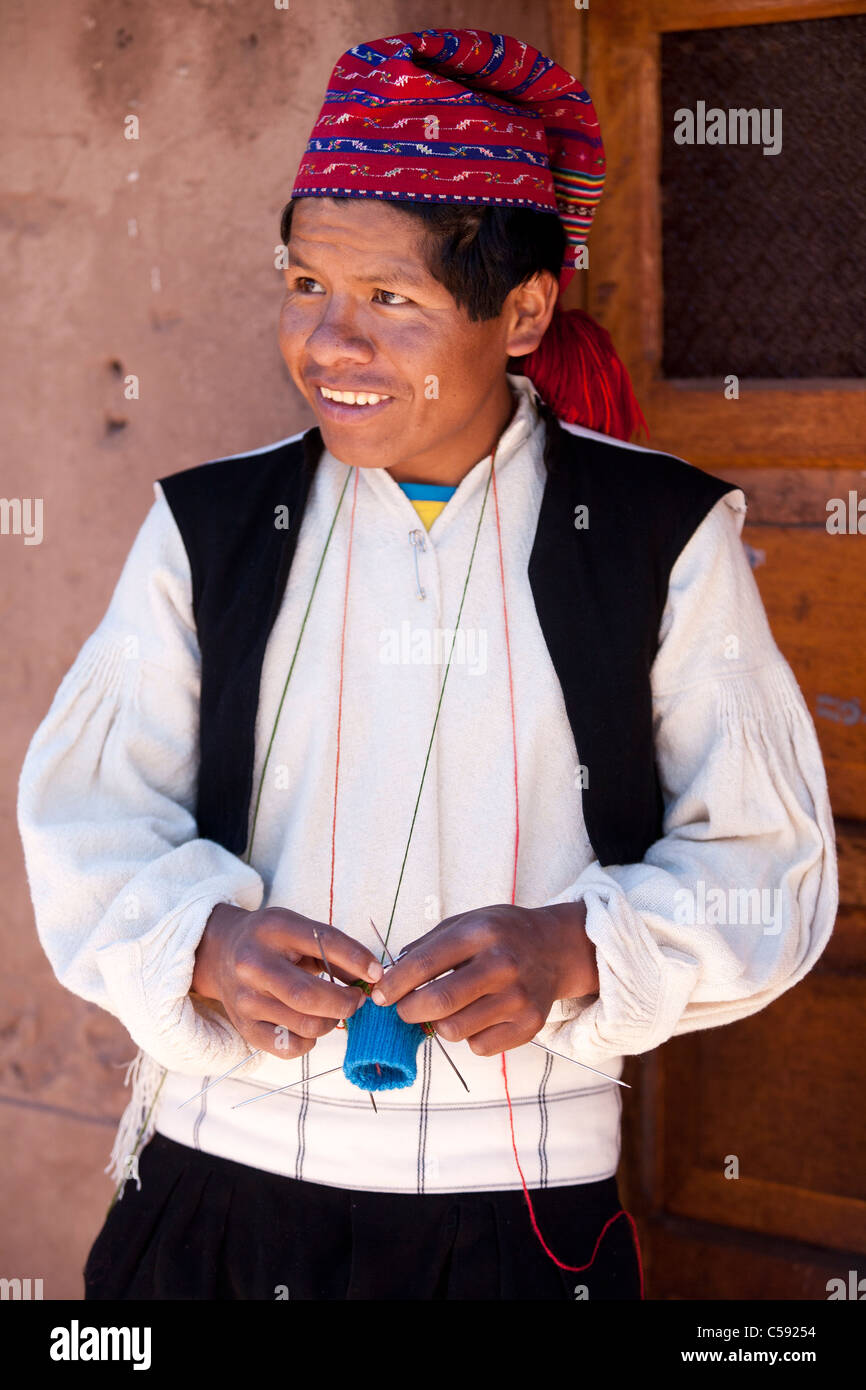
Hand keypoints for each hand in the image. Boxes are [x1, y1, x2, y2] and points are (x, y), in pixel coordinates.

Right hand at [191, 902, 383, 1059]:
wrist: (222, 953)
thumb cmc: (272, 941)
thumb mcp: (298, 930)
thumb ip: (334, 951)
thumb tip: (372, 978)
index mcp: (273, 929)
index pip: (323, 942)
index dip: (357, 959)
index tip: (377, 973)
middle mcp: (254, 964)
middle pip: (310, 996)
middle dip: (345, 1002)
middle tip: (357, 999)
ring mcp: (246, 1000)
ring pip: (305, 1025)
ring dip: (332, 1022)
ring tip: (334, 1010)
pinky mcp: (244, 1028)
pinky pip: (290, 1048)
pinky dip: (310, 1040)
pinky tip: (310, 1024)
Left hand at [370, 901, 597, 1055]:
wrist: (556, 949)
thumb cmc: (502, 934)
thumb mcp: (466, 922)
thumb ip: (427, 946)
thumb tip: (389, 976)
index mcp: (480, 933)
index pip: (424, 964)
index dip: (394, 985)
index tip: (379, 996)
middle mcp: (502, 965)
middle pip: (438, 1003)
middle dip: (408, 1011)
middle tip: (404, 1009)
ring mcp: (518, 998)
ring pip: (454, 1031)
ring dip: (439, 1025)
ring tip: (447, 1009)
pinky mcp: (529, 1026)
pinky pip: (479, 1047)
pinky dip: (469, 1037)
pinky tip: (477, 1016)